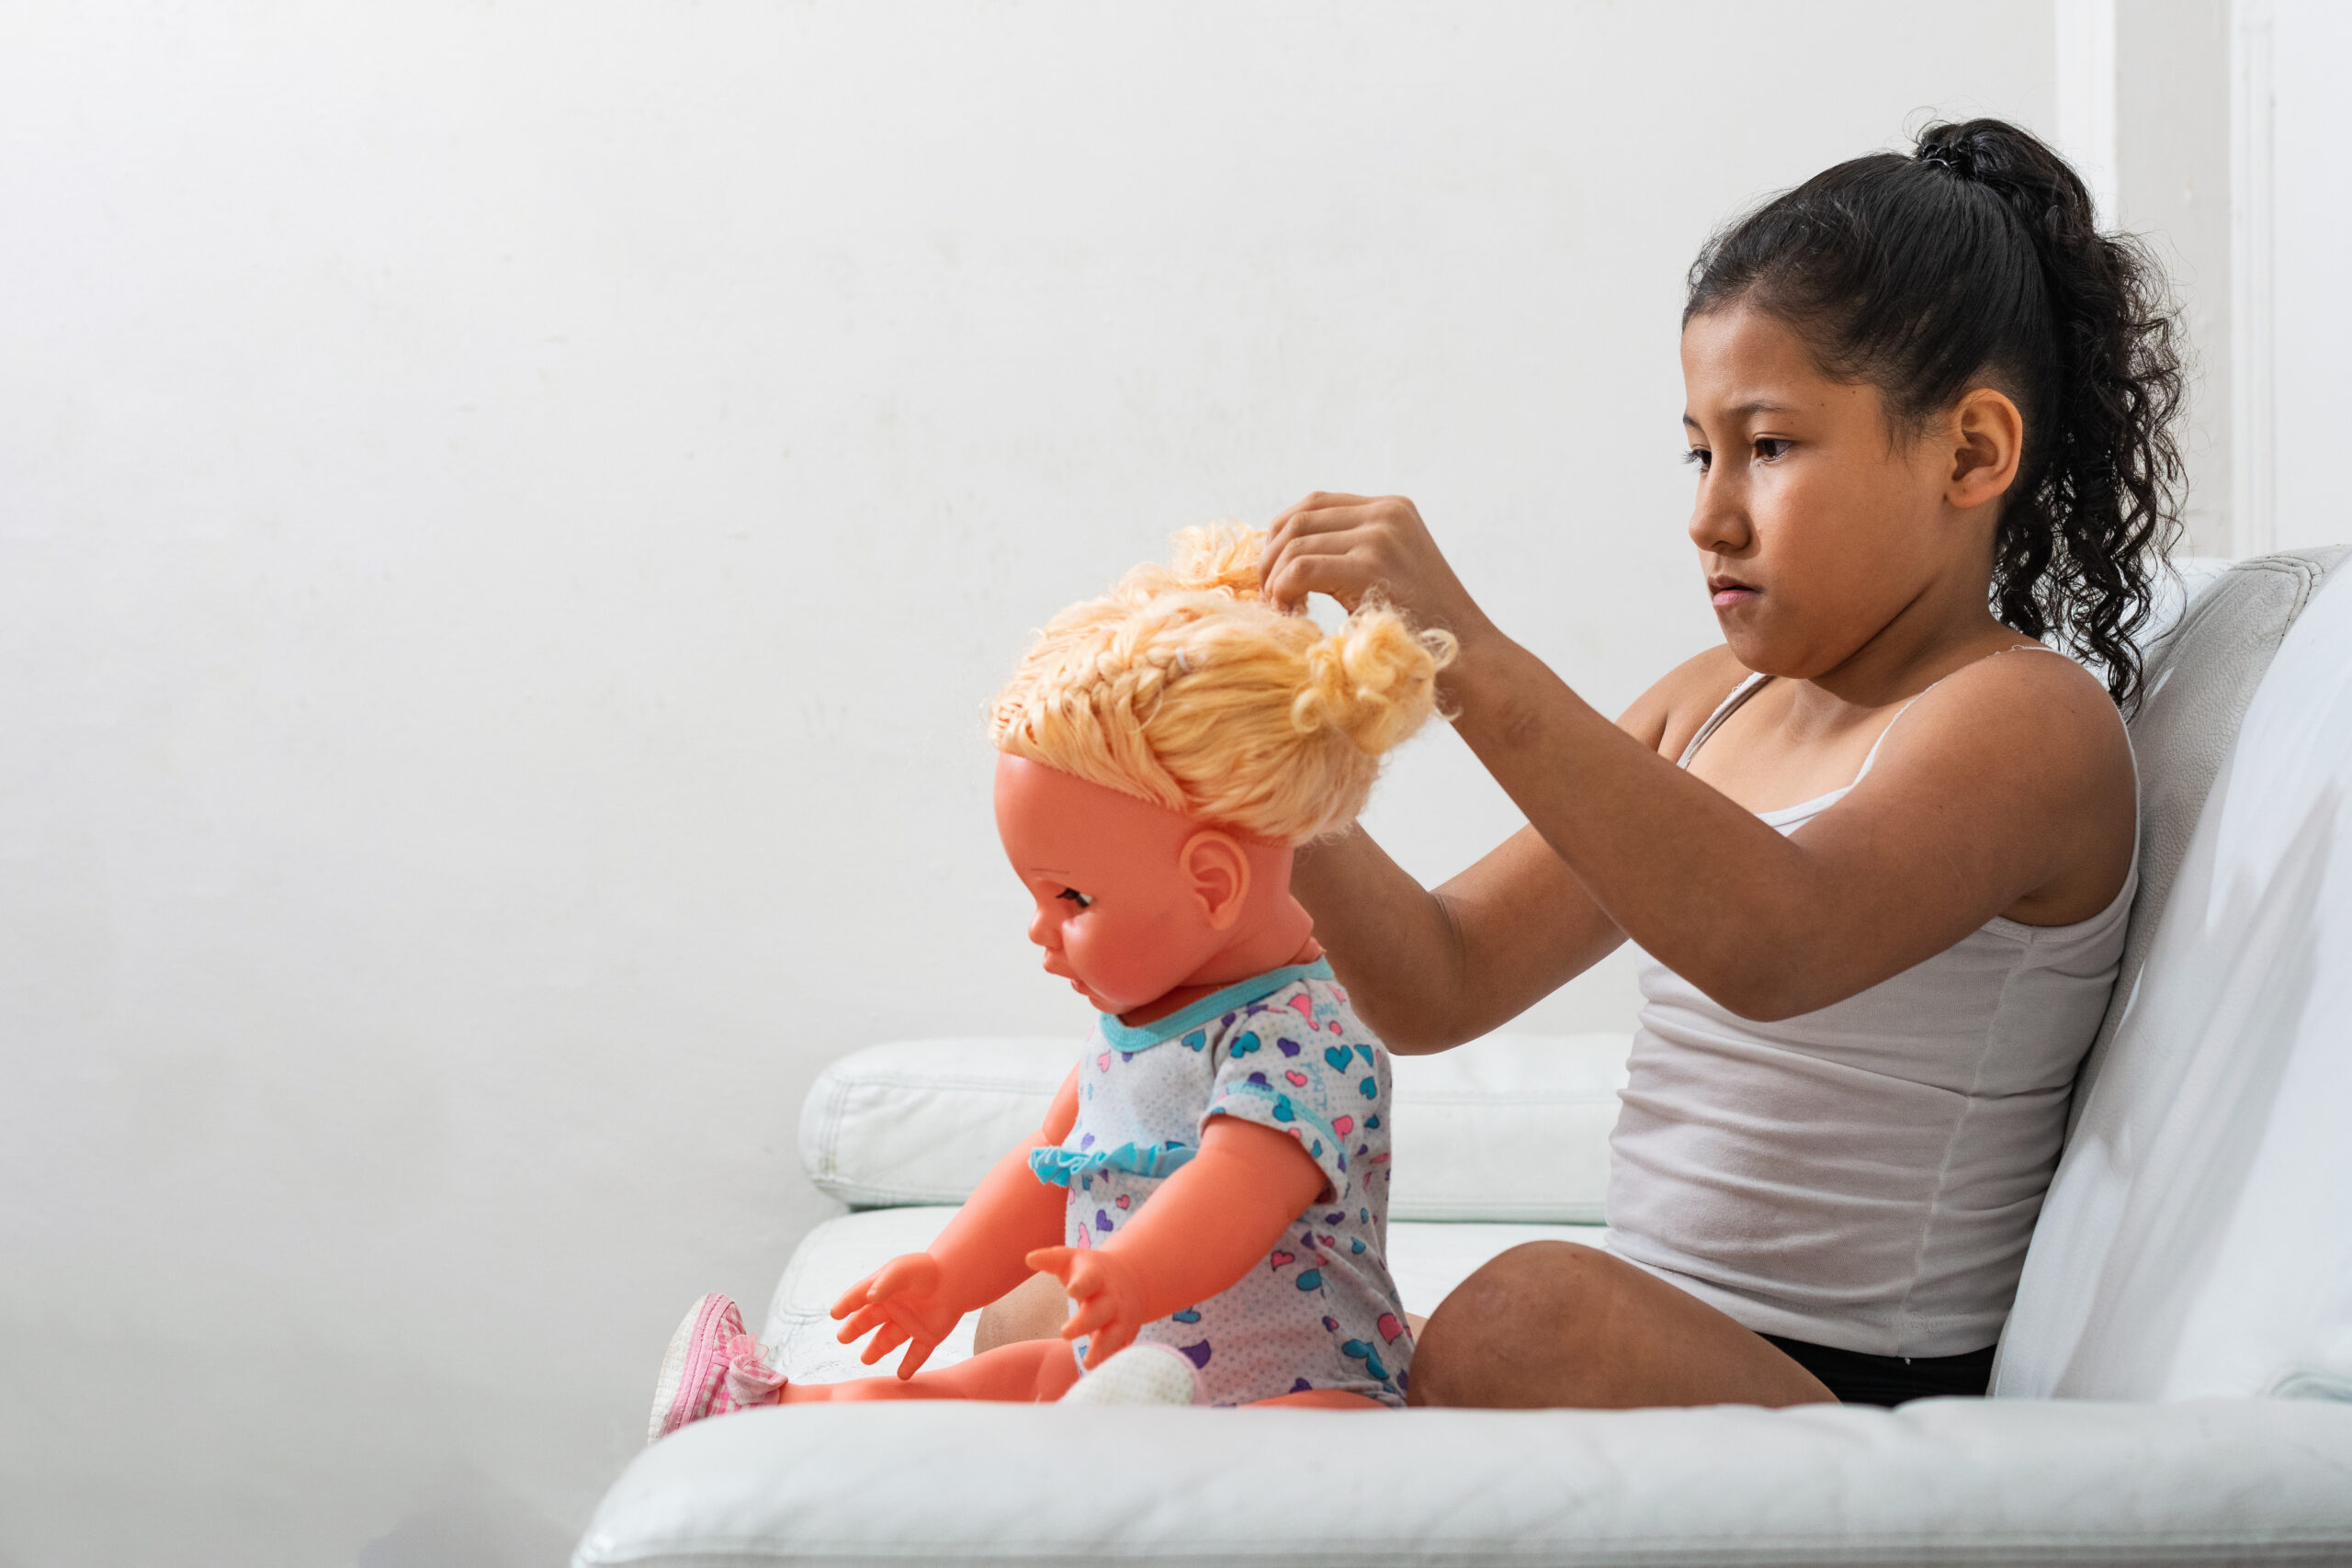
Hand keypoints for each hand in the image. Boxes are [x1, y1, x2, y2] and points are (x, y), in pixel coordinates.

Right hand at [830, 1252, 963, 1378]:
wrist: (958, 1278)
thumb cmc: (927, 1269)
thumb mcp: (902, 1271)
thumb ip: (885, 1283)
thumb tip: (869, 1298)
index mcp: (885, 1289)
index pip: (860, 1297)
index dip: (847, 1304)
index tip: (835, 1313)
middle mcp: (895, 1307)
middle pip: (869, 1320)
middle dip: (855, 1329)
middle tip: (842, 1337)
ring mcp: (911, 1323)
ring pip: (888, 1340)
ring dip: (877, 1350)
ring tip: (865, 1359)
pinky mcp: (928, 1335)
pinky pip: (916, 1354)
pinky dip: (910, 1365)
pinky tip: (902, 1375)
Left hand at [1026, 1246, 1150, 1368]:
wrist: (1132, 1278)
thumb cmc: (1091, 1270)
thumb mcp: (1073, 1259)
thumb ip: (1051, 1259)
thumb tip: (1029, 1258)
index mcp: (1097, 1276)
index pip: (1090, 1280)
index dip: (1082, 1285)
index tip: (1071, 1291)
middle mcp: (1111, 1298)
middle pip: (1101, 1311)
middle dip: (1085, 1322)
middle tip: (1065, 1333)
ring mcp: (1121, 1317)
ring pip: (1114, 1335)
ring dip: (1103, 1349)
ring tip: (1088, 1363)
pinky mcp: (1126, 1334)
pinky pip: (1120, 1350)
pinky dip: (1112, 1361)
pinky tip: (1100, 1375)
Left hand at [1262, 492, 1490, 640]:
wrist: (1468, 660)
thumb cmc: (1422, 630)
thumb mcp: (1391, 574)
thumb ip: (1351, 553)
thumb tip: (1284, 554)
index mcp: (1392, 509)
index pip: (1314, 503)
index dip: (1281, 536)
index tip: (1272, 574)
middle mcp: (1386, 514)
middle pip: (1298, 519)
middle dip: (1270, 558)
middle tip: (1267, 597)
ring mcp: (1380, 537)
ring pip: (1294, 544)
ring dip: (1274, 580)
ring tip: (1280, 610)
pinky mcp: (1371, 566)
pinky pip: (1300, 569)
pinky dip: (1283, 592)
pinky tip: (1290, 615)